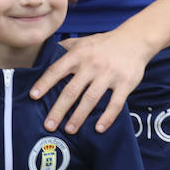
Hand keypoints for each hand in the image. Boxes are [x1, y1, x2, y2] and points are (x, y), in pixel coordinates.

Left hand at [30, 27, 155, 134]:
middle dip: (58, 109)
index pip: (57, 69)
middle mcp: (93, 64)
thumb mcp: (83, 42)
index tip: (33, 97)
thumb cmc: (104, 43)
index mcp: (79, 54)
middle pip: (71, 90)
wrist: (136, 39)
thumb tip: (43, 54)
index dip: (44, 83)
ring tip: (69, 130)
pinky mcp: (126, 83)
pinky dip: (107, 117)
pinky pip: (115, 103)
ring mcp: (110, 74)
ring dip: (79, 116)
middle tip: (48, 125)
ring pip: (91, 99)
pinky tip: (98, 128)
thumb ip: (65, 48)